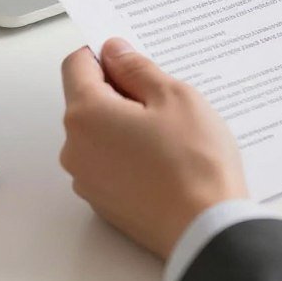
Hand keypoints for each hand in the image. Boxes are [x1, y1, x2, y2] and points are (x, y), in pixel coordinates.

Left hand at [60, 38, 247, 258]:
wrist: (206, 229)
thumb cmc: (193, 163)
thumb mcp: (172, 95)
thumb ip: (136, 67)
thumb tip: (114, 51)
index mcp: (86, 115)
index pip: (76, 64)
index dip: (104, 54)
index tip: (131, 57)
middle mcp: (75, 148)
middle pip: (86, 99)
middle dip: (119, 90)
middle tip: (162, 98)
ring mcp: (86, 180)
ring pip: (98, 131)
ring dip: (124, 122)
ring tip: (169, 133)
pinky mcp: (102, 202)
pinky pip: (107, 161)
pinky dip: (128, 152)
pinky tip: (164, 158)